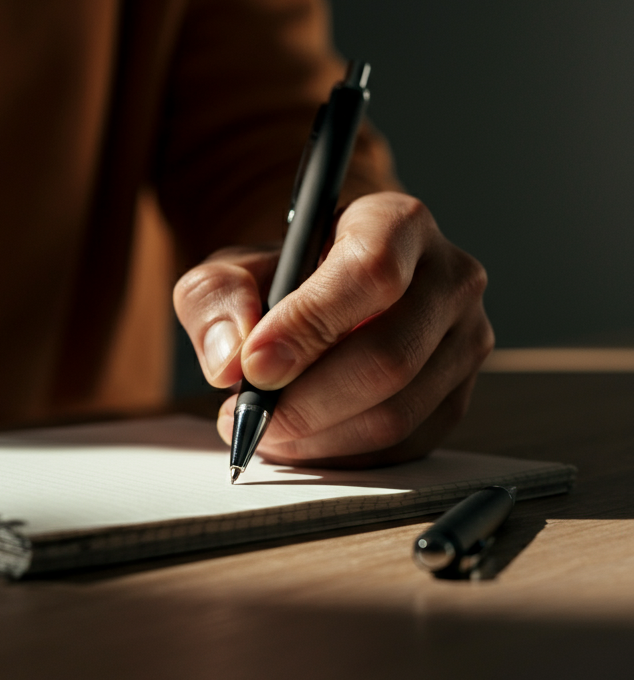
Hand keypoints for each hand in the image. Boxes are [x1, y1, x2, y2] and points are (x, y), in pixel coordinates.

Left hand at [173, 192, 493, 467]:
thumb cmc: (281, 279)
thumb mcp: (231, 270)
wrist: (318, 297)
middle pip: (391, 356)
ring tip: (265, 430)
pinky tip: (299, 442)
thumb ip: (215, 299)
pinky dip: (339, 455)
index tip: (255, 365)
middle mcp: (449, 279)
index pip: (371, 271)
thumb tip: (230, 359)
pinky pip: (402, 446)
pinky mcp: (456, 398)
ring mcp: (464, 343)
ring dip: (318, 437)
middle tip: (251, 414)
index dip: (310, 325)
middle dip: (308, 400)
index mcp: (398, 224)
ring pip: (397, 413)